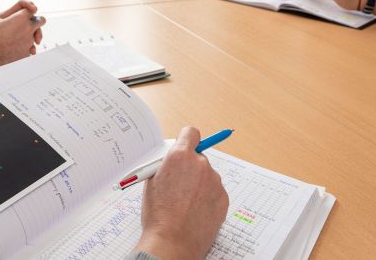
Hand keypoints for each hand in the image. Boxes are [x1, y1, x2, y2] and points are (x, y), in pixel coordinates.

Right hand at [0, 0, 45, 64]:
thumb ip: (6, 15)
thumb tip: (9, 17)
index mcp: (21, 17)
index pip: (32, 10)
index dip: (28, 11)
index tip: (26, 13)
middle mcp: (28, 28)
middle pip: (42, 20)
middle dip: (38, 21)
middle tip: (32, 23)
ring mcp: (29, 41)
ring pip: (37, 36)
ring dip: (31, 36)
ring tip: (20, 38)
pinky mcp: (27, 52)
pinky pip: (31, 48)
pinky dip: (26, 47)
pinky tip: (18, 47)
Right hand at [135, 127, 228, 259]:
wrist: (172, 242)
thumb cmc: (158, 214)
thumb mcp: (152, 181)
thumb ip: (165, 165)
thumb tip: (172, 160)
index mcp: (180, 156)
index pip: (190, 133)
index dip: (187, 139)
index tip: (185, 146)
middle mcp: (200, 164)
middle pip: (198, 157)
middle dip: (190, 167)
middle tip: (179, 184)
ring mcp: (214, 181)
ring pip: (207, 176)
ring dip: (199, 184)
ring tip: (185, 204)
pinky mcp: (223, 198)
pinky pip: (215, 192)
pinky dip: (207, 198)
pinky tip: (195, 212)